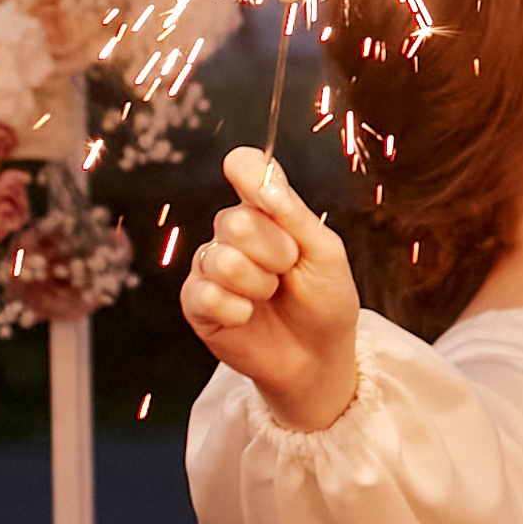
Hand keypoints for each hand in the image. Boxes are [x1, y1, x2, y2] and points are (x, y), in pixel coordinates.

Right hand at [181, 146, 363, 429]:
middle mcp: (232, 232)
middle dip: (274, 253)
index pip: (244, 167)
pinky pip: (207, 294)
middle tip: (289, 271)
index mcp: (265, 210)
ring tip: (271, 296)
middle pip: (235, 222)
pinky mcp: (196, 302)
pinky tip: (248, 317)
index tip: (270, 199)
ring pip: (222, 260)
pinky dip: (238, 310)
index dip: (248, 173)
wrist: (318, 357)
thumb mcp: (324, 251)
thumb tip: (263, 178)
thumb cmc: (326, 300)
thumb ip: (293, 213)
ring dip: (258, 285)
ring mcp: (211, 266)